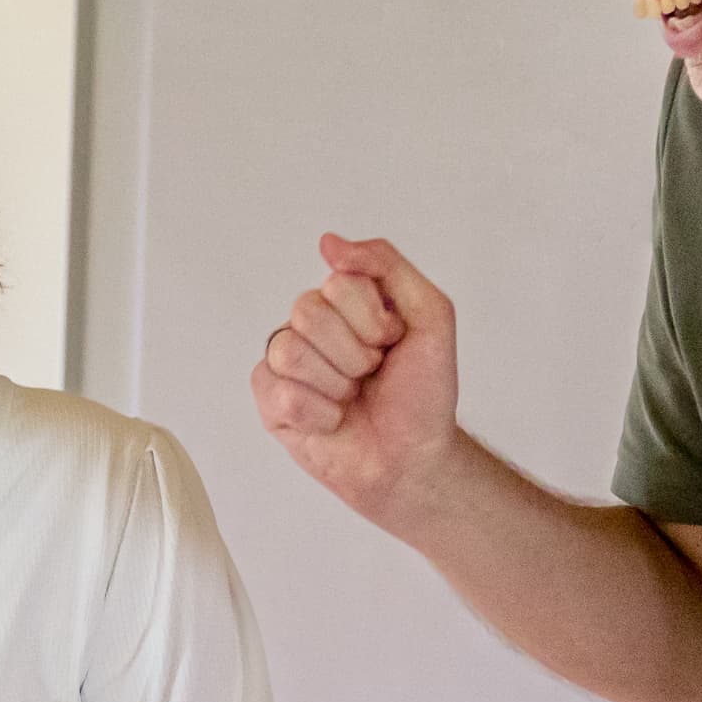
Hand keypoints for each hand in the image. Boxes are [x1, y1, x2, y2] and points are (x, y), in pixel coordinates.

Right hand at [251, 235, 455, 530]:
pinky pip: (281, 394)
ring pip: (290, 351)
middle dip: (354, 353)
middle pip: (307, 311)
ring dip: (336, 384)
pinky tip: (333, 421)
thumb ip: (386, 265)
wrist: (415, 458)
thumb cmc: (422, 394)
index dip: (374, 321)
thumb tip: (328, 243)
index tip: (393, 344)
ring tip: (351, 398)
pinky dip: (320, 415)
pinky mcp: (271, 404)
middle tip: (371, 375)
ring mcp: (286, 364)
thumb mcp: (430, 316)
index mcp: (345, 301)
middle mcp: (310, 326)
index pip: (339, 283)